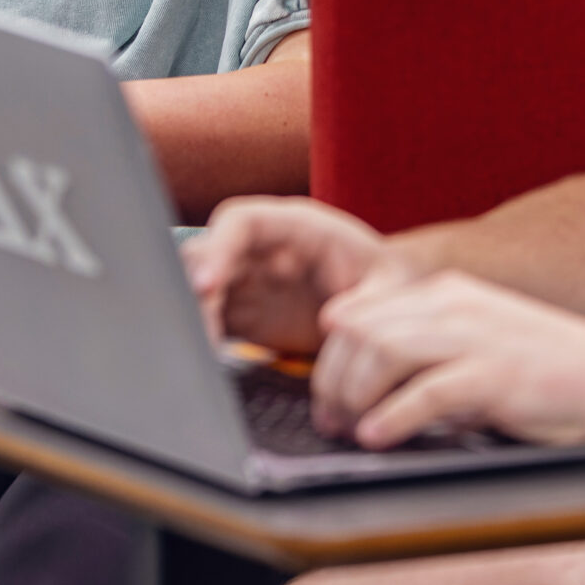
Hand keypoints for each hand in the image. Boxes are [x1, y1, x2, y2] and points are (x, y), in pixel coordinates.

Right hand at [184, 197, 406, 355]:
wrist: (383, 301)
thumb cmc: (387, 282)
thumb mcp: (391, 287)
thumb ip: (367, 302)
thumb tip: (333, 320)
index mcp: (296, 226)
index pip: (240, 221)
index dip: (217, 248)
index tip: (208, 284)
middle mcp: (262, 248)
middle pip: (206, 253)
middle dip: (194, 289)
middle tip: (200, 333)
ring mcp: (247, 279)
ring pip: (198, 287)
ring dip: (194, 317)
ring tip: (206, 354)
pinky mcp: (242, 313)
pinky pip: (208, 321)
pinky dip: (203, 338)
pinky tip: (210, 362)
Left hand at [313, 269, 584, 448]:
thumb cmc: (544, 365)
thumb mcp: (476, 337)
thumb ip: (428, 344)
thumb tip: (367, 374)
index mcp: (446, 292)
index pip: (364, 311)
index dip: (332, 353)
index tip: (323, 389)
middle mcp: (455, 305)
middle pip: (364, 330)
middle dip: (333, 378)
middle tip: (326, 418)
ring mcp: (475, 337)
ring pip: (384, 352)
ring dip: (353, 394)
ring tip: (345, 428)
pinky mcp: (494, 376)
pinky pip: (426, 393)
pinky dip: (392, 417)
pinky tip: (377, 436)